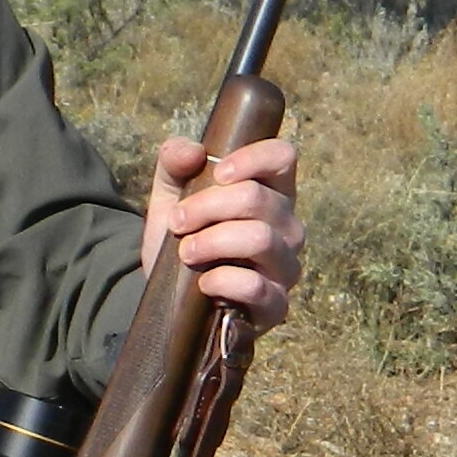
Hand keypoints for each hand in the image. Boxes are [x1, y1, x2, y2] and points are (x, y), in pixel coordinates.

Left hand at [142, 133, 303, 328]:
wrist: (170, 297)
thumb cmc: (182, 239)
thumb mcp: (169, 197)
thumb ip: (174, 165)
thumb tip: (191, 151)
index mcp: (271, 193)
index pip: (283, 157)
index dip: (251, 159)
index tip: (216, 174)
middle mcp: (287, 227)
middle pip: (258, 198)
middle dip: (207, 207)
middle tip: (178, 222)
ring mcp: (286, 267)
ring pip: (260, 239)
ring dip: (212, 241)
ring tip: (185, 251)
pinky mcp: (276, 305)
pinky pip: (256, 286)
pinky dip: (222, 280)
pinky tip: (203, 283)